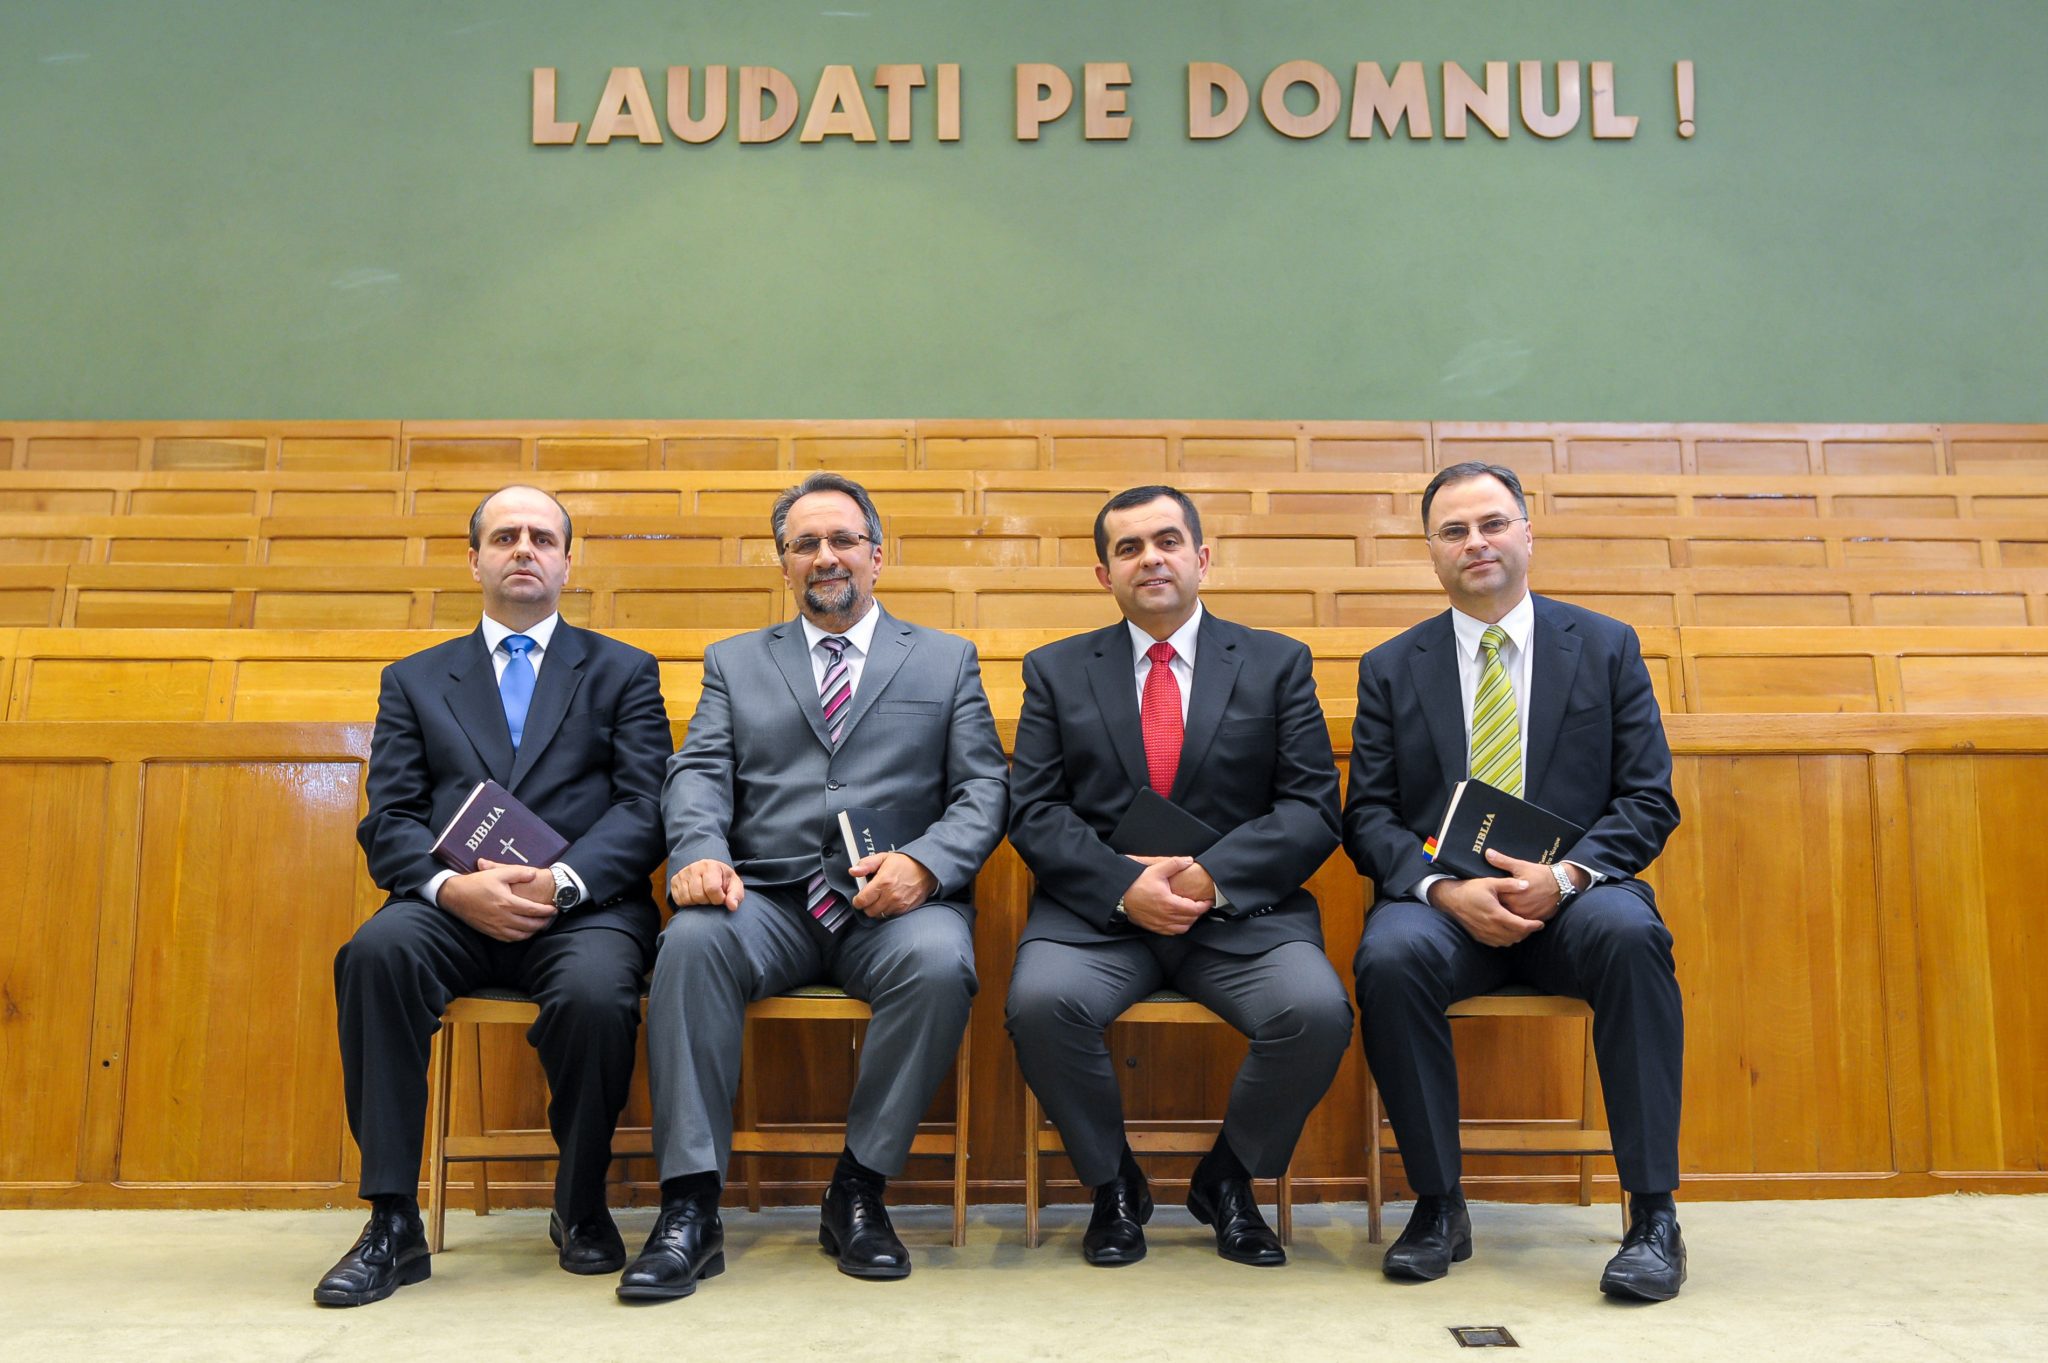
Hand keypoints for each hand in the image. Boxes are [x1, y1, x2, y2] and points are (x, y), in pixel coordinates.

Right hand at [441, 864, 557, 941]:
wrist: (455, 896)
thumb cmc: (477, 883)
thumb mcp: (497, 873)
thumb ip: (518, 872)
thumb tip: (534, 874)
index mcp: (507, 903)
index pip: (533, 910)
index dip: (546, 911)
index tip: (555, 909)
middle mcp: (503, 918)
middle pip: (530, 925)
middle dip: (543, 922)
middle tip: (551, 918)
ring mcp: (496, 927)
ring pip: (521, 935)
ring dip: (533, 931)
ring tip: (540, 925)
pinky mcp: (490, 932)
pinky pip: (509, 939)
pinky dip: (520, 937)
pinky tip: (524, 931)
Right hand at [670, 858, 745, 910]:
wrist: (709, 873)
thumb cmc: (723, 881)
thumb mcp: (734, 885)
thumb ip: (736, 895)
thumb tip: (732, 906)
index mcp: (711, 866)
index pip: (712, 889)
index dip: (718, 899)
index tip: (722, 898)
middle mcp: (694, 867)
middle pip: (698, 896)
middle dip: (707, 901)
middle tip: (711, 897)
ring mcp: (682, 874)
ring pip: (687, 899)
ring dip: (697, 903)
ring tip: (703, 896)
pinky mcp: (674, 881)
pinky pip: (679, 900)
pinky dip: (687, 903)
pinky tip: (694, 897)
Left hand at [850, 851, 937, 919]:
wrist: (926, 870)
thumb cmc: (905, 863)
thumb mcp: (883, 858)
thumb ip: (866, 864)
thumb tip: (853, 871)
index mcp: (882, 882)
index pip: (862, 901)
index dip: (857, 900)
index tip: (859, 898)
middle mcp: (890, 895)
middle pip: (869, 911)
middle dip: (867, 905)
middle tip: (870, 898)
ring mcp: (898, 904)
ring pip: (879, 915)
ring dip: (877, 909)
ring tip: (881, 899)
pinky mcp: (905, 909)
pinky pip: (890, 916)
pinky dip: (887, 911)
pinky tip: (889, 902)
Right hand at [1118, 856, 1212, 935]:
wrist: (1120, 895)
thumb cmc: (1137, 883)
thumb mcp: (1156, 870)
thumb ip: (1174, 864)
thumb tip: (1189, 860)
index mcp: (1169, 903)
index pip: (1194, 909)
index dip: (1204, 906)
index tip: (1208, 901)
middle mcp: (1165, 917)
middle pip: (1190, 920)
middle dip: (1198, 913)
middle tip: (1201, 905)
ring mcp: (1159, 924)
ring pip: (1182, 928)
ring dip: (1189, 921)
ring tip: (1191, 912)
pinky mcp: (1153, 927)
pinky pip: (1171, 932)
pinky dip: (1179, 927)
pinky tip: (1179, 920)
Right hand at [1426, 874, 1544, 947]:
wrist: (1450, 899)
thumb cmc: (1470, 889)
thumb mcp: (1490, 882)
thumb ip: (1509, 884)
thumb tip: (1526, 885)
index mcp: (1497, 914)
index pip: (1521, 926)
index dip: (1533, 926)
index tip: (1540, 923)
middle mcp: (1491, 927)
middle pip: (1516, 936)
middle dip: (1527, 932)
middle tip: (1533, 925)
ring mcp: (1485, 934)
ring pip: (1508, 941)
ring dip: (1517, 936)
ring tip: (1521, 928)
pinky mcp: (1479, 936)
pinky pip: (1497, 943)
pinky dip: (1506, 939)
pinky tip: (1507, 931)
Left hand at [1482, 849, 1581, 921]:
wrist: (1562, 884)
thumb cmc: (1540, 874)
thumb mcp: (1520, 866)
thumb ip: (1502, 861)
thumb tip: (1487, 853)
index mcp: (1512, 895)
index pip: (1493, 898)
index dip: (1489, 896)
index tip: (1485, 893)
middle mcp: (1518, 908)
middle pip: (1500, 910)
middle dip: (1496, 906)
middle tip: (1491, 902)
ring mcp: (1527, 916)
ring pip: (1510, 918)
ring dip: (1506, 914)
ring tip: (1500, 909)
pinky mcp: (1534, 920)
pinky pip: (1521, 923)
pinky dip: (1516, 919)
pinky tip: (1513, 914)